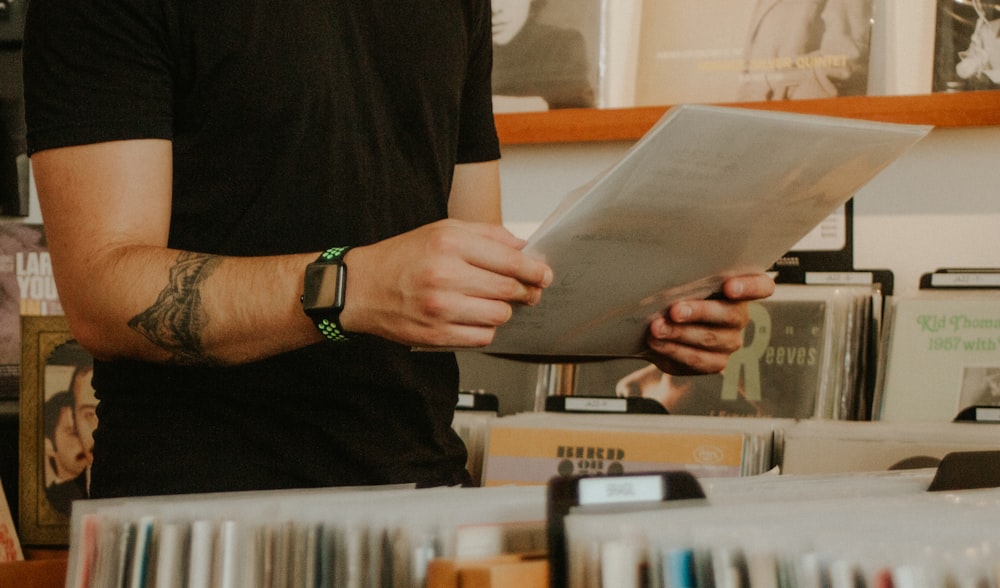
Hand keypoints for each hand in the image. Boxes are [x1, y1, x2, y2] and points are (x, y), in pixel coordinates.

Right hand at [340, 219, 552, 347]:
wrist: (360, 288)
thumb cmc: (402, 257)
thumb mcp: (442, 231)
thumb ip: (486, 235)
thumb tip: (523, 248)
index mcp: (449, 244)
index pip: (510, 261)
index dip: (535, 270)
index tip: (544, 274)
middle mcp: (445, 275)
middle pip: (509, 289)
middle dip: (523, 291)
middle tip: (524, 290)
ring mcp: (440, 308)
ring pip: (499, 315)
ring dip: (501, 310)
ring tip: (488, 301)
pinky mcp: (436, 334)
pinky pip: (482, 337)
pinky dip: (484, 328)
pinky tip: (472, 317)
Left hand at [642, 274, 774, 374]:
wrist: (656, 326)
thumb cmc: (672, 295)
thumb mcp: (678, 282)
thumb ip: (683, 277)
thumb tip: (666, 271)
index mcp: (739, 289)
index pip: (761, 286)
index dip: (750, 287)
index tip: (729, 287)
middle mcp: (738, 316)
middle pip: (731, 314)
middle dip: (700, 312)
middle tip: (674, 311)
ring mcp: (729, 341)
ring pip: (711, 338)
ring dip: (680, 333)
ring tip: (656, 327)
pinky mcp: (714, 363)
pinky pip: (698, 359)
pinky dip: (673, 350)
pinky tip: (657, 342)